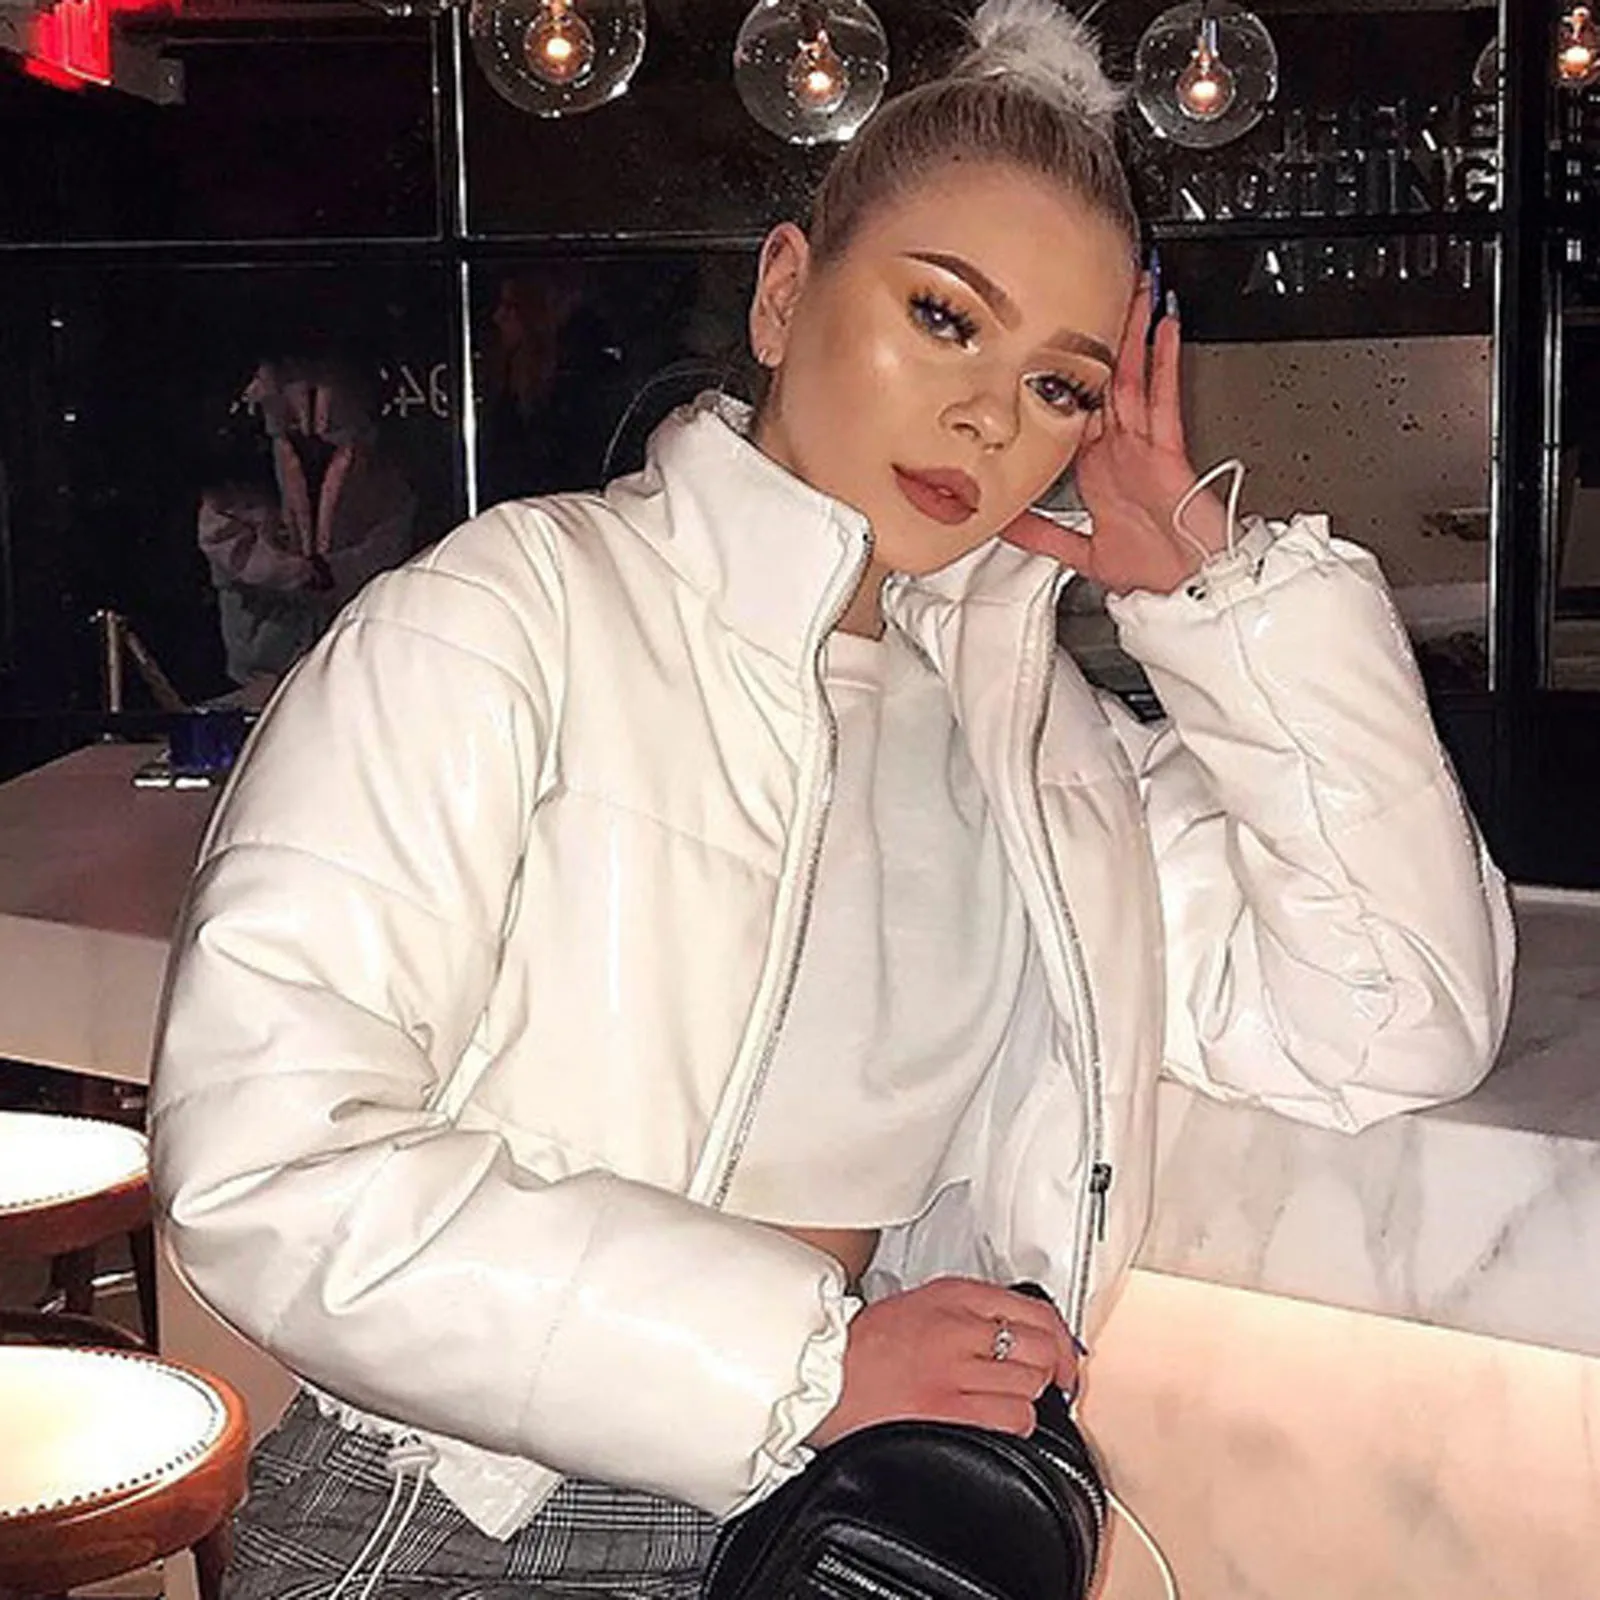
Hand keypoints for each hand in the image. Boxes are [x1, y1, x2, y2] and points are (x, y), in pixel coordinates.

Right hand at [809, 1277, 1080, 1447]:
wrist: (821, 1375)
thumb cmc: (865, 1347)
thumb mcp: (921, 1304)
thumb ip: (970, 1310)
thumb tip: (1021, 1331)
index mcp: (954, 1295)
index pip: (1035, 1310)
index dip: (1063, 1339)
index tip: (1067, 1357)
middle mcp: (958, 1326)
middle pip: (1043, 1347)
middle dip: (1052, 1370)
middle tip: (1047, 1384)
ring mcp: (954, 1368)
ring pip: (1031, 1383)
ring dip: (1028, 1397)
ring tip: (1007, 1401)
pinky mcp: (947, 1408)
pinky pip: (1013, 1416)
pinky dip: (1016, 1423)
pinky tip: (997, 1421)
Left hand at [1003, 280, 1228, 595]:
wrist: (1189, 593)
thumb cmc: (1152, 573)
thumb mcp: (1079, 553)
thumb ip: (1041, 535)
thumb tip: (1002, 523)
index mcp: (1101, 471)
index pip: (1080, 411)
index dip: (1066, 377)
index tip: (1050, 344)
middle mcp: (1122, 453)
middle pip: (1108, 382)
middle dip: (1103, 340)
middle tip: (1098, 291)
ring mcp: (1146, 449)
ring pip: (1134, 380)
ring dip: (1133, 335)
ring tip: (1134, 290)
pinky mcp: (1169, 453)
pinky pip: (1165, 399)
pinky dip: (1164, 362)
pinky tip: (1162, 327)